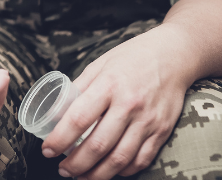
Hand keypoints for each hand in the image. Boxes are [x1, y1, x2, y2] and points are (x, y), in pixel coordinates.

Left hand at [44, 26, 189, 178]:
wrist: (174, 54)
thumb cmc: (132, 57)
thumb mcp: (100, 64)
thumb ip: (80, 87)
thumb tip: (57, 110)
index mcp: (108, 84)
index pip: (78, 119)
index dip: (60, 139)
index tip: (47, 150)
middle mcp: (129, 104)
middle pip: (98, 145)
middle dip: (76, 164)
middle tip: (63, 170)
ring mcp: (148, 120)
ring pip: (119, 159)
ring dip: (97, 175)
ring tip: (81, 177)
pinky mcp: (162, 131)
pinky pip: (141, 160)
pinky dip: (123, 171)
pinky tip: (110, 171)